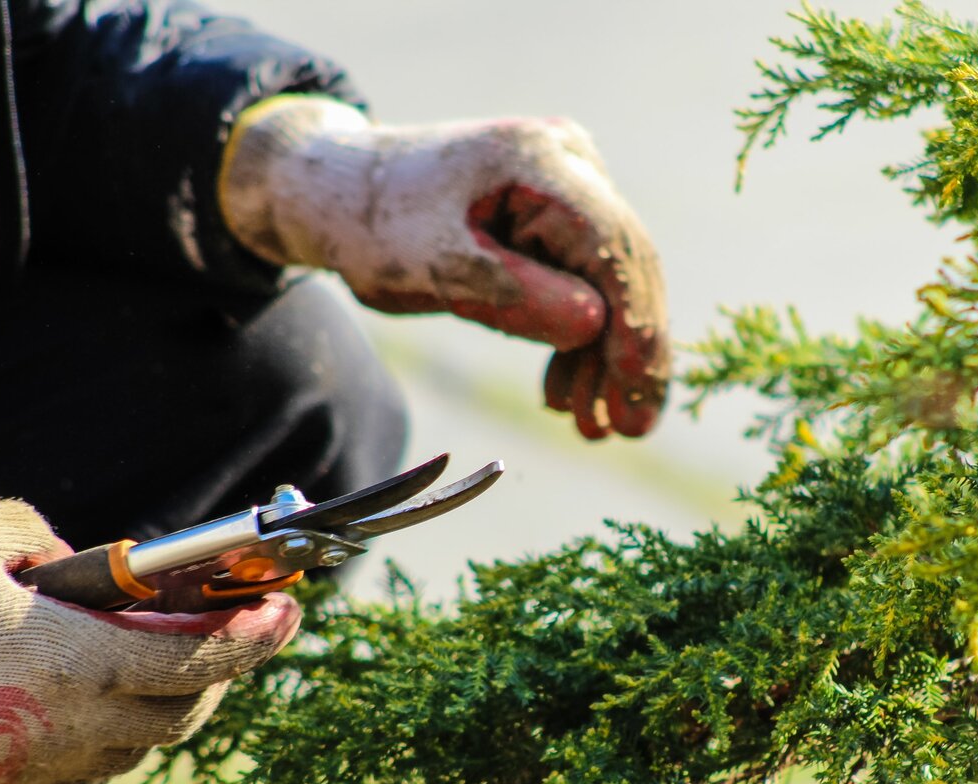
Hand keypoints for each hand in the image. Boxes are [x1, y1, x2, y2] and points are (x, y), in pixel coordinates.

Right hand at [0, 498, 299, 783]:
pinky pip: (78, 777)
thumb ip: (43, 536)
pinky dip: (106, 744)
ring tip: (165, 664)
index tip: (291, 611)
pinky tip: (92, 711)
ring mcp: (28, 772)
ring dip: (162, 710)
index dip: (256, 637)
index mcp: (78, 662)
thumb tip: (77, 560)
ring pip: (133, 752)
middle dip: (220, 673)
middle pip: (182, 713)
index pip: (201, 659)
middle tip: (232, 633)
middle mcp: (68, 729)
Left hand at [219, 96, 668, 439]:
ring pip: (610, 281)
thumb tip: (595, 326)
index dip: (635, 322)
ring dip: (604, 358)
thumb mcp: (434, 268)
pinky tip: (567, 393)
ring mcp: (569, 186)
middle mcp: (569, 162)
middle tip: (629, 430)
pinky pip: (585, 281)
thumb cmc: (376, 225)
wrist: (340, 193)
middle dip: (629, 353)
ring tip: (593, 427)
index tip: (637, 391)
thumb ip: (514, 295)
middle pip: (624, 265)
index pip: (612, 245)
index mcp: (538, 161)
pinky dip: (578, 340)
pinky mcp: (558, 216)